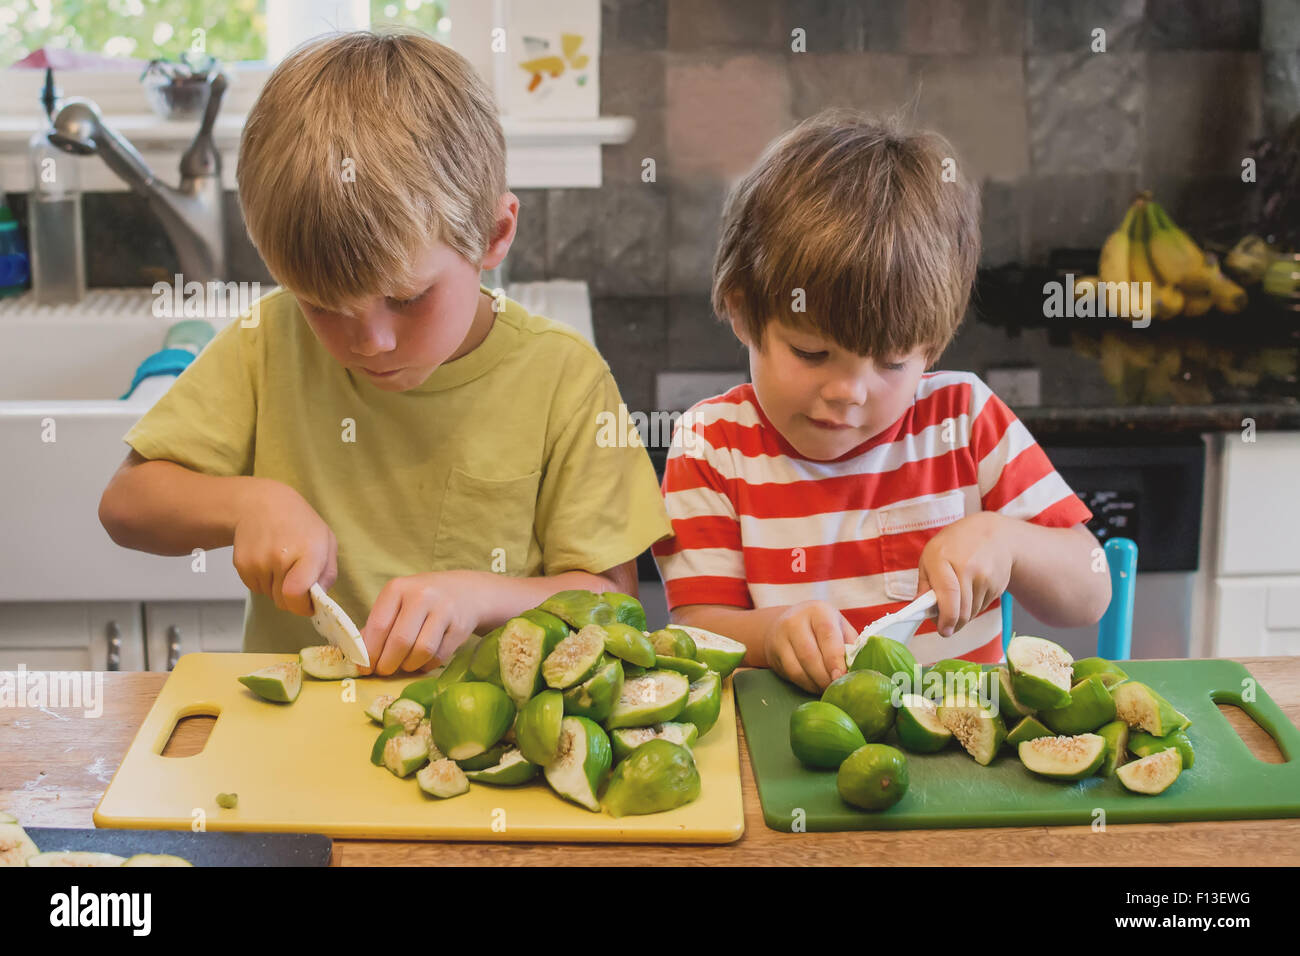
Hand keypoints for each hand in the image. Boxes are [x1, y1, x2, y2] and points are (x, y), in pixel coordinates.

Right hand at [231, 480, 336, 617]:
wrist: (261, 504)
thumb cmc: (299, 523)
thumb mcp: (326, 541)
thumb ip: (327, 573)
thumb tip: (319, 600)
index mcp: (307, 552)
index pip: (296, 594)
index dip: (302, 606)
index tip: (308, 604)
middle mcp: (280, 557)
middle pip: (284, 601)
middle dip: (292, 598)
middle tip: (296, 577)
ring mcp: (258, 561)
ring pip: (269, 596)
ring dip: (277, 587)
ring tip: (281, 561)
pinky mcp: (241, 564)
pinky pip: (255, 588)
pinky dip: (263, 581)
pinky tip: (267, 560)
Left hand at [363, 571, 489, 675]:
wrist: (466, 591)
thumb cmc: (423, 600)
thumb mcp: (398, 602)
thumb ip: (378, 625)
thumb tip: (359, 656)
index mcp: (399, 588)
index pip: (379, 626)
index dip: (369, 652)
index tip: (364, 668)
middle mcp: (422, 595)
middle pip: (400, 641)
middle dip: (387, 664)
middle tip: (383, 671)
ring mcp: (444, 610)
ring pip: (421, 651)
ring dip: (409, 666)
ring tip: (404, 665)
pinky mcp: (460, 626)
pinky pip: (439, 656)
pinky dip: (427, 665)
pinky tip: (422, 661)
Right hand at [763, 601, 855, 693]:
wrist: (788, 623)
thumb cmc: (823, 628)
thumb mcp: (839, 627)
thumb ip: (850, 645)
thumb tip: (859, 669)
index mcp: (818, 611)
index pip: (827, 635)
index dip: (834, 659)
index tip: (841, 677)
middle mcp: (796, 620)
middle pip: (810, 654)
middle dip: (825, 676)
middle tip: (836, 688)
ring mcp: (781, 636)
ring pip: (798, 667)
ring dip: (815, 683)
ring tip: (827, 689)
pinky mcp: (774, 651)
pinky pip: (791, 674)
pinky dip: (805, 684)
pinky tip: (815, 686)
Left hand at [916, 511, 1013, 637]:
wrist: (992, 534)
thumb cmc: (954, 545)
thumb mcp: (931, 556)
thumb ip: (924, 584)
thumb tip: (920, 607)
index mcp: (943, 558)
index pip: (948, 593)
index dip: (946, 617)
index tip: (942, 630)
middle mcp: (967, 567)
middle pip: (962, 610)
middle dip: (952, 624)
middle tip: (945, 627)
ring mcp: (985, 576)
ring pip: (972, 612)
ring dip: (962, 615)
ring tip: (957, 599)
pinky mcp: (998, 585)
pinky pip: (982, 606)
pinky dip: (974, 606)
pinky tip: (971, 590)